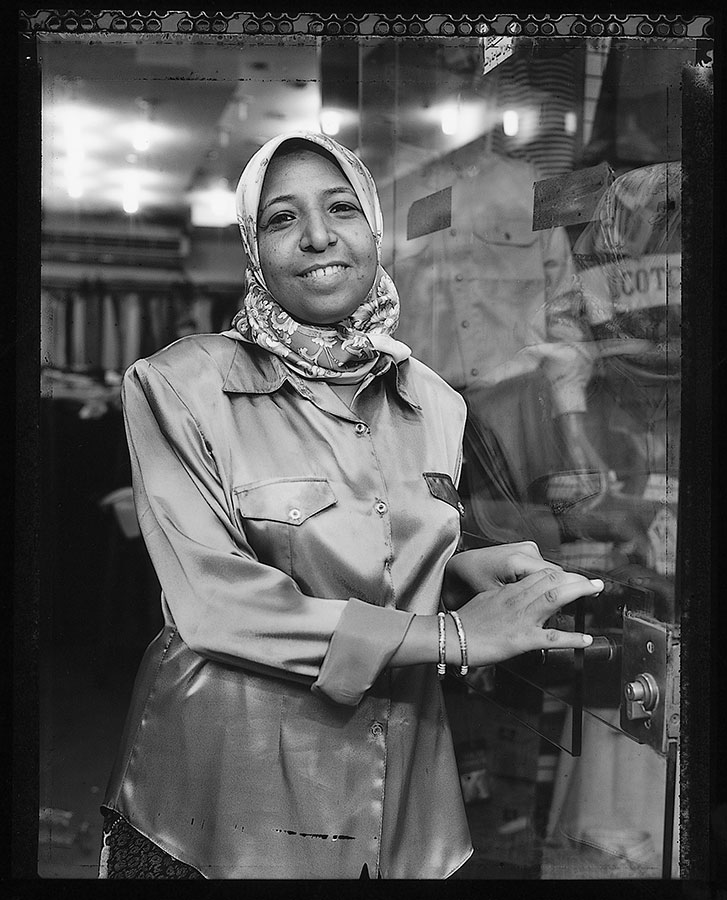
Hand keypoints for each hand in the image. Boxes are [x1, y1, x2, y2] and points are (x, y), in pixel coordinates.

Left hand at [442, 541, 559, 609]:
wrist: (461, 566)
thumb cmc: (473, 579)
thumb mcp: (498, 598)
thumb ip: (524, 604)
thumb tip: (546, 615)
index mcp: (519, 561)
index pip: (557, 577)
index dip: (567, 593)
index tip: (575, 605)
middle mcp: (525, 550)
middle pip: (556, 574)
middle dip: (561, 591)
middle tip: (563, 609)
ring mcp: (525, 548)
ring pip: (549, 571)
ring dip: (550, 585)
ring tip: (546, 602)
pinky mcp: (523, 550)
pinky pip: (539, 567)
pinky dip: (540, 579)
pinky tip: (534, 590)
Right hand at [453, 568, 602, 665]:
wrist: (452, 636)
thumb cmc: (465, 621)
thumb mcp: (486, 599)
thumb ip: (505, 596)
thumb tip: (515, 594)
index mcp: (510, 591)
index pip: (540, 575)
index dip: (561, 574)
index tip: (574, 576)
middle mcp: (518, 600)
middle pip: (551, 581)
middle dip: (575, 579)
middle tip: (595, 582)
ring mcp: (522, 618)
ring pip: (553, 598)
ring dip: (577, 592)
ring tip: (595, 591)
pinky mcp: (522, 639)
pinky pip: (551, 637)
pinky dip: (571, 639)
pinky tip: (585, 639)